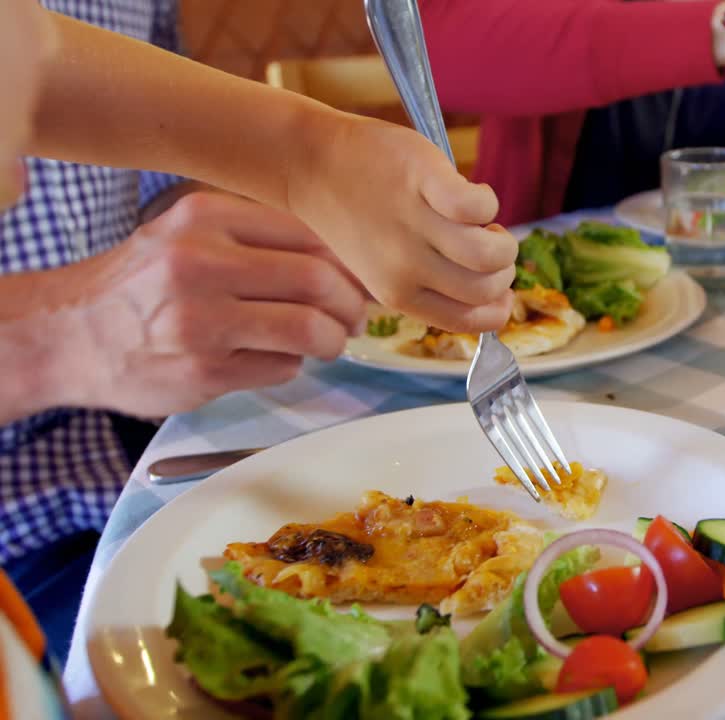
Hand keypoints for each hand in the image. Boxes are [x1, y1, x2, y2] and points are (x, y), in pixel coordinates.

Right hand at [64, 192, 366, 416]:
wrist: (69, 334)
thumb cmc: (144, 283)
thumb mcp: (189, 235)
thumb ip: (259, 239)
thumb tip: (347, 260)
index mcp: (206, 218)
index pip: (310, 234)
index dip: (350, 263)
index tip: (362, 280)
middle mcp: (202, 263)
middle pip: (319, 282)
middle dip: (352, 306)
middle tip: (355, 318)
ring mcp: (202, 321)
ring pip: (310, 330)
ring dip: (332, 341)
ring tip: (327, 342)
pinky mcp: (203, 371)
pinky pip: (282, 367)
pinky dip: (293, 365)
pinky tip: (274, 358)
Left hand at [287, 113, 516, 333]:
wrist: (313, 166)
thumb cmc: (358, 213)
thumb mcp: (384, 265)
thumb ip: (427, 281)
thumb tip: (493, 286)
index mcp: (398, 295)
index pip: (469, 321)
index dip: (498, 307)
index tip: (500, 288)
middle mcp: (405, 268)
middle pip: (485, 288)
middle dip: (504, 269)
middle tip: (491, 244)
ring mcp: (413, 225)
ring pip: (488, 254)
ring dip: (502, 238)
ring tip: (486, 223)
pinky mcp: (423, 181)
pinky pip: (477, 206)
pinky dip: (487, 200)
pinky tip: (473, 192)